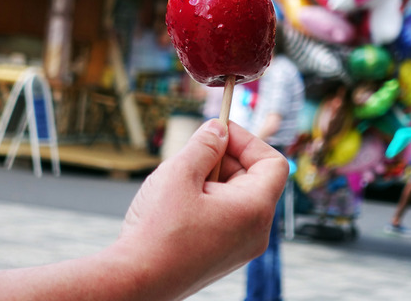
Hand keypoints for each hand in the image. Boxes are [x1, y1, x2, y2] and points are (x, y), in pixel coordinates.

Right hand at [115, 119, 288, 299]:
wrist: (136, 281)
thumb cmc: (158, 231)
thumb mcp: (180, 173)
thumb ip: (204, 145)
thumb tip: (218, 129)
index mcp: (254, 210)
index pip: (273, 163)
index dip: (248, 141)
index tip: (219, 132)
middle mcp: (256, 232)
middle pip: (254, 178)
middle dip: (225, 159)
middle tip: (192, 154)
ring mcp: (240, 247)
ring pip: (237, 197)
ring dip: (212, 180)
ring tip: (180, 182)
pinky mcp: (224, 256)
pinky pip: (226, 217)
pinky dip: (207, 201)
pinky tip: (178, 204)